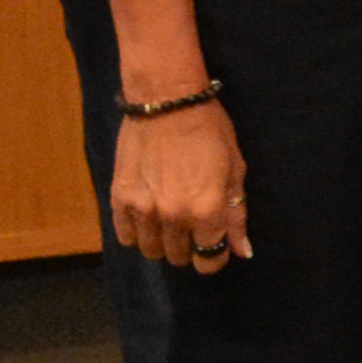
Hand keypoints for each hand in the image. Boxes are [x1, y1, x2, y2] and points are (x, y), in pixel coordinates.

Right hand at [111, 96, 251, 271]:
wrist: (167, 102)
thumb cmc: (210, 132)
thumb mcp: (235, 171)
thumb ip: (237, 215)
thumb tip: (242, 252)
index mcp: (207, 210)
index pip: (209, 260)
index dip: (215, 257)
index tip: (215, 245)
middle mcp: (174, 216)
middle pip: (179, 257)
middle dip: (189, 247)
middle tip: (193, 225)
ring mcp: (143, 209)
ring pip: (151, 251)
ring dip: (162, 242)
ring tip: (169, 220)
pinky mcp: (119, 199)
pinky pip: (124, 236)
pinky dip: (136, 233)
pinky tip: (147, 216)